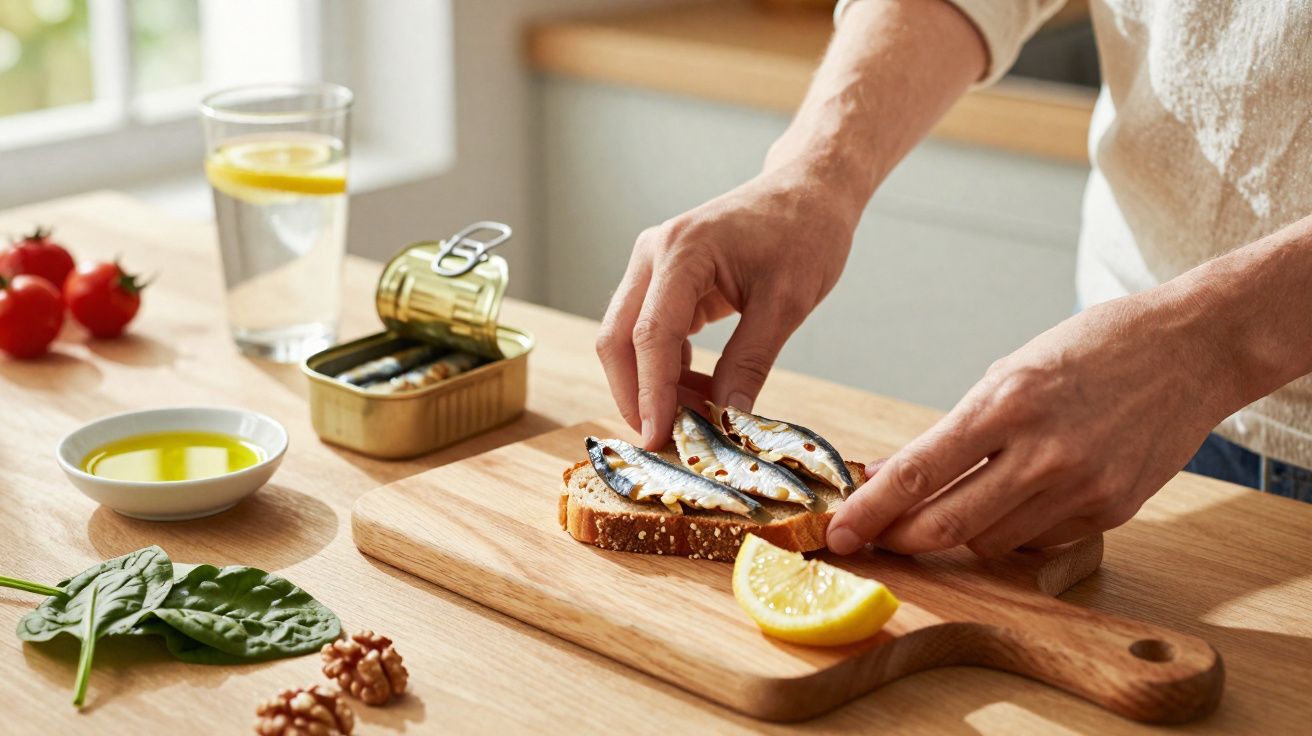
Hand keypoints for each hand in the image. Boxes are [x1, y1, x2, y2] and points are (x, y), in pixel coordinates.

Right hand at [596, 167, 858, 447]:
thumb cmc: (805, 232)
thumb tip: (729, 421)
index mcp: (682, 251)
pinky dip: (669, 369)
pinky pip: (652, 334)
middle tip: (666, 442)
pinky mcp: (665, 281)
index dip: (650, 394)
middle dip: (635, 395)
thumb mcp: (787, 303)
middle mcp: (654, 255)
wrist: (809, 190)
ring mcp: (654, 266)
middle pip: (618, 339)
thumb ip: (751, 362)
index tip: (659, 439)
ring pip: (629, 340)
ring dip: (654, 385)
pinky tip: (703, 391)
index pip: (649, 335)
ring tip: (698, 419)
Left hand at [827, 291, 1234, 556]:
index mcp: (1007, 403)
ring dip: (957, 533)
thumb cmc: (1091, 349)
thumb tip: (895, 475)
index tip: (837, 532)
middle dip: (900, 538)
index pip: (920, 471)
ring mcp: (1081, 488)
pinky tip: (1014, 500)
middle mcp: (1043, 452)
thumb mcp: (1010, 372)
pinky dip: (1012, 530)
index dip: (871, 509)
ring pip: (989, 542)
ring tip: (950, 506)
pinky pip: (1038, 541)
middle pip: (947, 524)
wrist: (1191, 348)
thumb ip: (955, 431)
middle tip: (872, 539)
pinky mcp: (1111, 511)